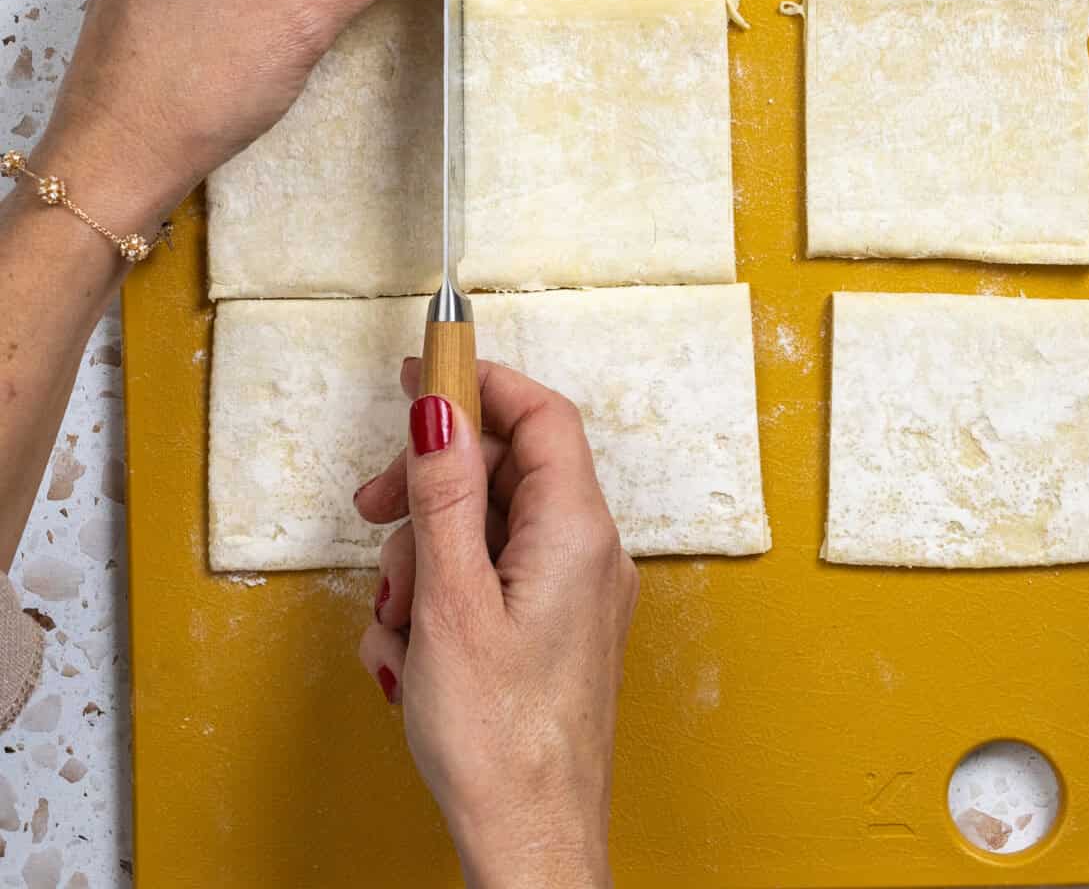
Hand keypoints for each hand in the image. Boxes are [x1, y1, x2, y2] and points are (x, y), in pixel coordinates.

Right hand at [356, 361, 638, 888]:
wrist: (530, 849)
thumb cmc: (501, 744)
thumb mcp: (450, 602)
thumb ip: (445, 495)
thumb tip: (439, 407)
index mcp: (577, 533)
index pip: (540, 415)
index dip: (480, 384)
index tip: (423, 373)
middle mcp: (586, 554)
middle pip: (504, 468)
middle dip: (430, 484)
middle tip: (376, 507)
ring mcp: (570, 594)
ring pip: (486, 525)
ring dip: (424, 554)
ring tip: (400, 614)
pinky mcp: (548, 630)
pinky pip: (488, 577)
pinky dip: (439, 597)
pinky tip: (410, 650)